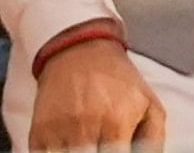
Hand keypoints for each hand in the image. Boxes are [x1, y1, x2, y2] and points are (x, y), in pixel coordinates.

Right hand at [31, 38, 164, 148]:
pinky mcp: (39, 134)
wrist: (78, 50)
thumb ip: (154, 139)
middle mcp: (85, 128)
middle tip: (102, 148)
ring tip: (90, 144)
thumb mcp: (148, 103)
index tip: (119, 152)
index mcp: (116, 122)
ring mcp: (59, 132)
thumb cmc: (116, 79)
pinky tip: (69, 146)